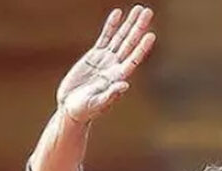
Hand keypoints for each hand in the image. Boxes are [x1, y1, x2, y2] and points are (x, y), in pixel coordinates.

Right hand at [56, 5, 155, 124]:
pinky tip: (117, 14)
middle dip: (139, 27)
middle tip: (147, 12)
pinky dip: (111, 26)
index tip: (150, 35)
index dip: (142, 47)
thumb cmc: (84, 111)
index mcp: (118, 77)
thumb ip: (110, 95)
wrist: (71, 108)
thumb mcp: (97, 104)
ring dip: (129, 24)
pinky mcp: (95, 56)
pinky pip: (105, 37)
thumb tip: (124, 85)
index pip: (133, 59)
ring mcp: (106, 60)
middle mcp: (115, 66)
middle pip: (130, 43)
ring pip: (120, 38)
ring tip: (138, 9)